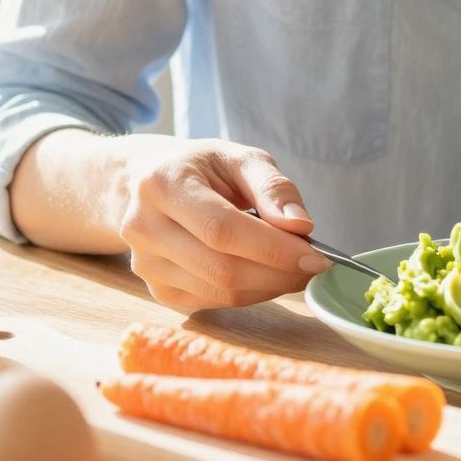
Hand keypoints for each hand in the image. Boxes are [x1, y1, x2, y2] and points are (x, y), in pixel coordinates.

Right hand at [111, 137, 325, 311]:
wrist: (147, 184)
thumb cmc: (203, 168)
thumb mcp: (240, 158)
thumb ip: (273, 187)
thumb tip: (300, 226)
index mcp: (163, 184)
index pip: (222, 230)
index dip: (273, 249)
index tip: (316, 258)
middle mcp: (144, 227)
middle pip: (221, 269)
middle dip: (278, 274)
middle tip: (314, 268)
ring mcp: (146, 264)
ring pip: (219, 292)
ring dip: (269, 287)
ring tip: (293, 268)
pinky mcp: (156, 290)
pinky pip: (213, 302)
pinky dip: (250, 294)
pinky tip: (265, 275)